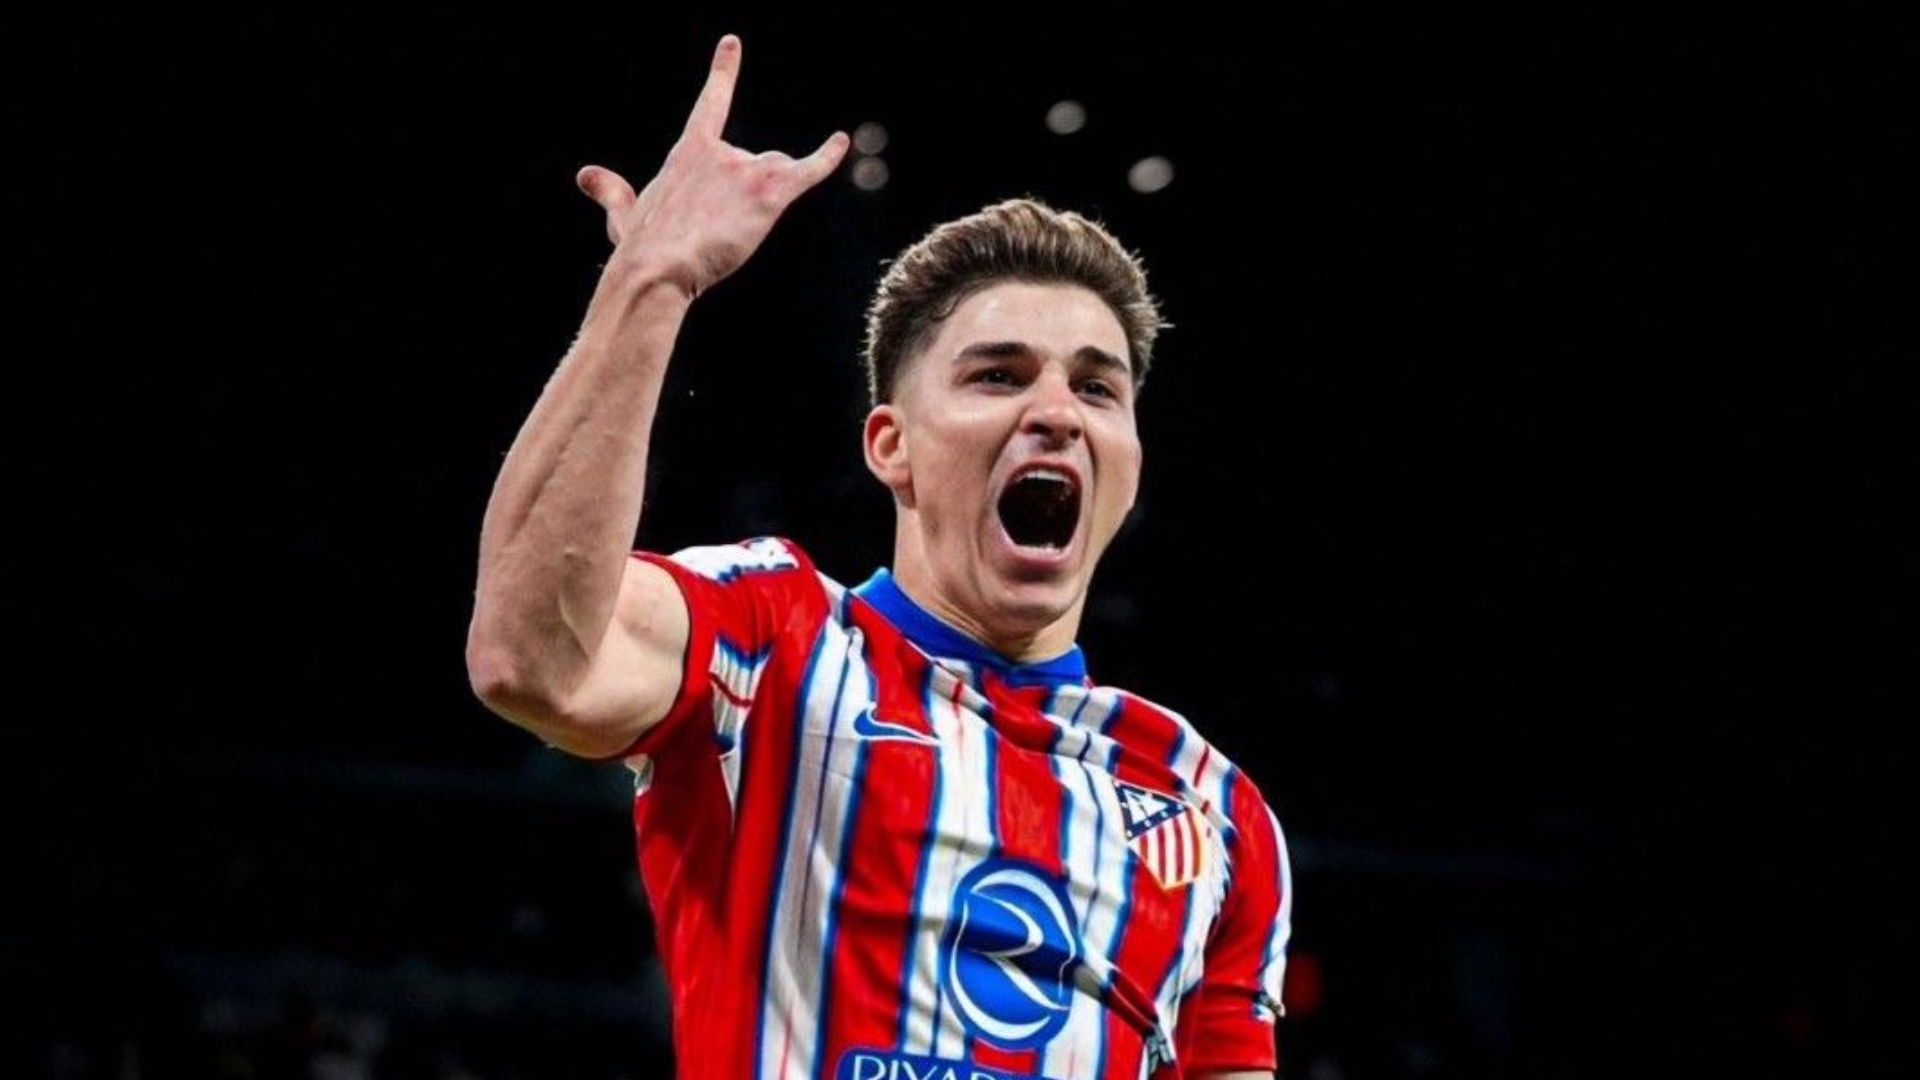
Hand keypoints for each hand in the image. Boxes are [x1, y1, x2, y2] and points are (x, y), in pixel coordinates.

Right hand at [574, 35, 849, 298]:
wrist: (658, 266)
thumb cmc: (641, 247)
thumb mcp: (623, 216)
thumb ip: (612, 191)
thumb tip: (586, 175)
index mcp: (689, 152)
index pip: (712, 103)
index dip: (724, 72)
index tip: (733, 43)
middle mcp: (722, 151)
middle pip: (754, 163)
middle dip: (744, 198)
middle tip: (713, 231)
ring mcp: (747, 170)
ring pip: (775, 175)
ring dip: (762, 202)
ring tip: (731, 230)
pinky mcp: (769, 194)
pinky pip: (808, 169)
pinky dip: (827, 156)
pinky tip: (840, 142)